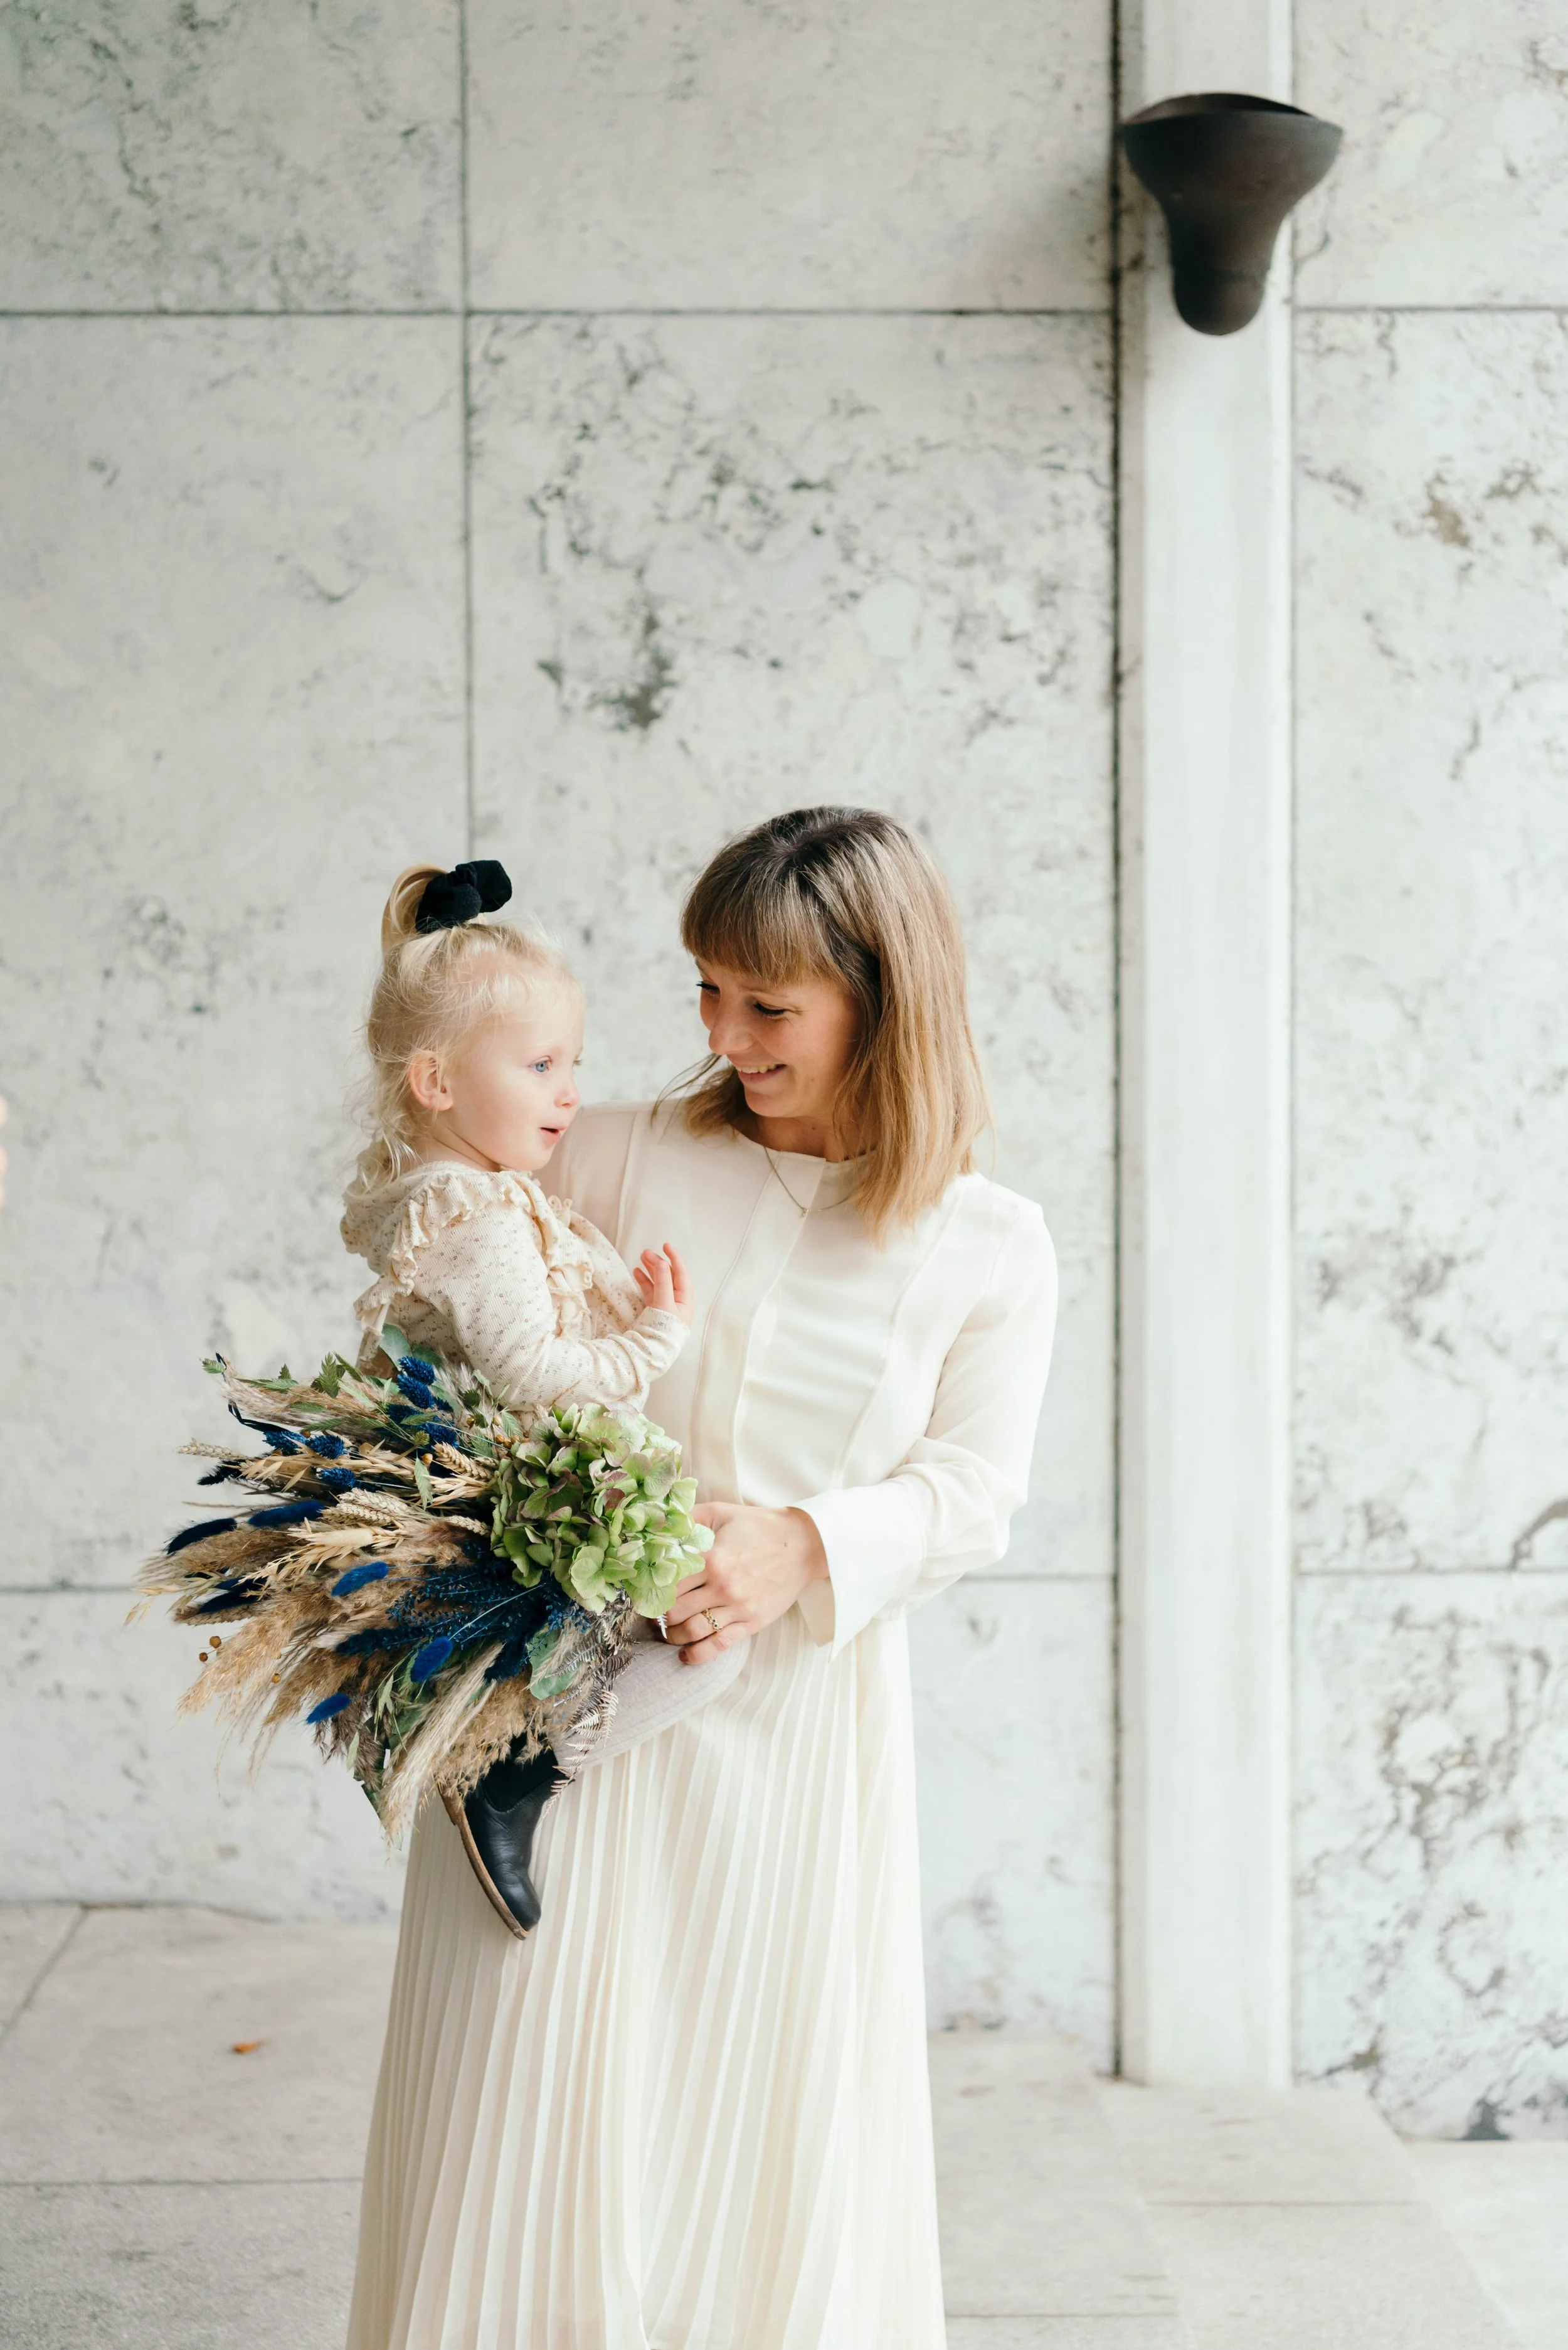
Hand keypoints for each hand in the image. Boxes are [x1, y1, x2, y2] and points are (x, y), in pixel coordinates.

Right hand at [632, 1241, 691, 1325]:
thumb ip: (663, 1282)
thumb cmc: (662, 1329)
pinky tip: (637, 1272)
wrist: (650, 1352)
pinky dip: (644, 1281)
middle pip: (669, 1277)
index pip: (681, 1274)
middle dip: (659, 1263)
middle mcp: (677, 1302)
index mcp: (685, 1301)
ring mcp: (665, 1306)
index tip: (666, 1245)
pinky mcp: (654, 1311)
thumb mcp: (664, 1303)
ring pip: (658, 1283)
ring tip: (641, 1257)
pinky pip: (650, 1291)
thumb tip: (662, 1262)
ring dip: (650, 1270)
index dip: (675, 1259)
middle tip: (646, 1252)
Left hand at [663, 1502, 829, 1666]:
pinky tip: (686, 1655)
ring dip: (673, 1636)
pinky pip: (720, 1645)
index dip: (653, 1589)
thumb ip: (690, 1517)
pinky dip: (698, 1654)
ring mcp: (738, 1607)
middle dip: (659, 1614)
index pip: (669, 1582)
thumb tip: (660, 1523)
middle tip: (653, 1613)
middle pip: (675, 1610)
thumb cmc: (760, 1526)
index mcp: (711, 1558)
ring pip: (693, 1631)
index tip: (646, 1592)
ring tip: (667, 1632)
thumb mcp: (722, 1512)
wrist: (804, 1544)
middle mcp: (722, 1585)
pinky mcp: (752, 1622)